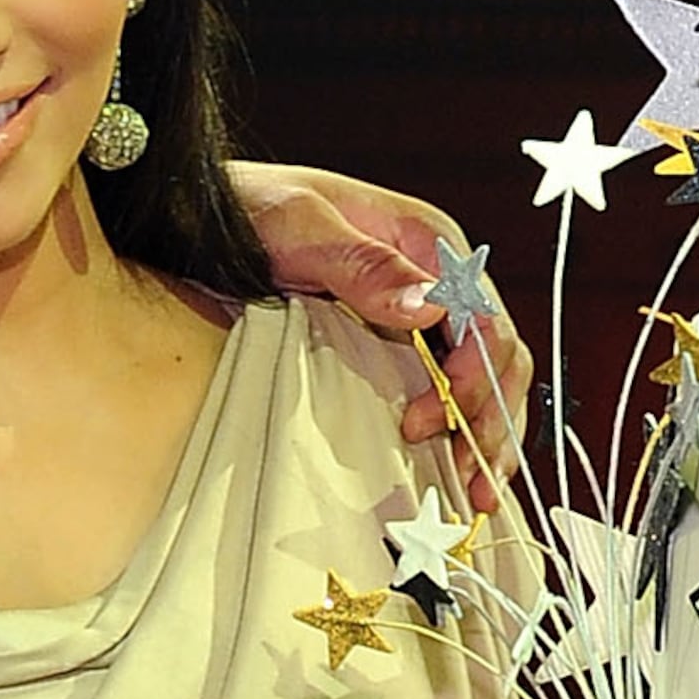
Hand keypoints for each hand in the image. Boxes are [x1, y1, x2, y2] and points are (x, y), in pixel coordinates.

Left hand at [229, 160, 531, 484]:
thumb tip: (430, 304)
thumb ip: (365, 265)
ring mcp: (416, 316)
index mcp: (427, 243)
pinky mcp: (393, 346)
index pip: (482, 315)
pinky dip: (456, 430)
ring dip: (484, 433)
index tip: (443, 412)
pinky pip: (443, 390)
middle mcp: (434, 280)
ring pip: (479, 380)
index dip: (474, 372)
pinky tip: (454, 469)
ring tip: (475, 488)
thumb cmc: (250, 211)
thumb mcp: (300, 227)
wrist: (204, 223)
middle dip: (491, 415)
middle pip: (495, 354)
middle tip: (470, 472)